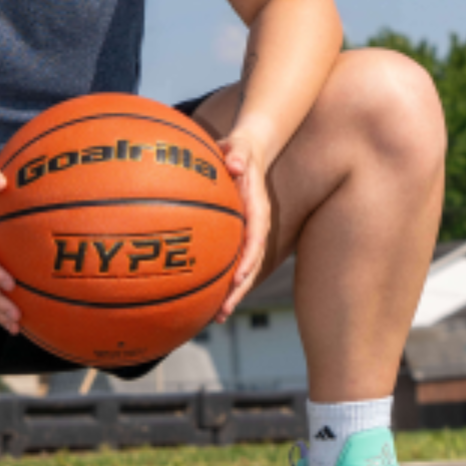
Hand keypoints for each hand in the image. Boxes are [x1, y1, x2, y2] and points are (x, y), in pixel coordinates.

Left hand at [215, 129, 271, 322]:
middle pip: (252, 262)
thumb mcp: (238, 148)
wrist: (247, 152)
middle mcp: (257, 227)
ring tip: (217, 317)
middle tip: (223, 311)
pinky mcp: (239, 237)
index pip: (257, 237)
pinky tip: (207, 298)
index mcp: (259, 208)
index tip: (238, 276)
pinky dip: (224, 281)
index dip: (249, 258)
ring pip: (245, 268)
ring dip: (233, 292)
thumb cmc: (238, 150)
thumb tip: (234, 163)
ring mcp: (249, 234)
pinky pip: (233, 262)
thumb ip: (236, 154)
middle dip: (239, 288)